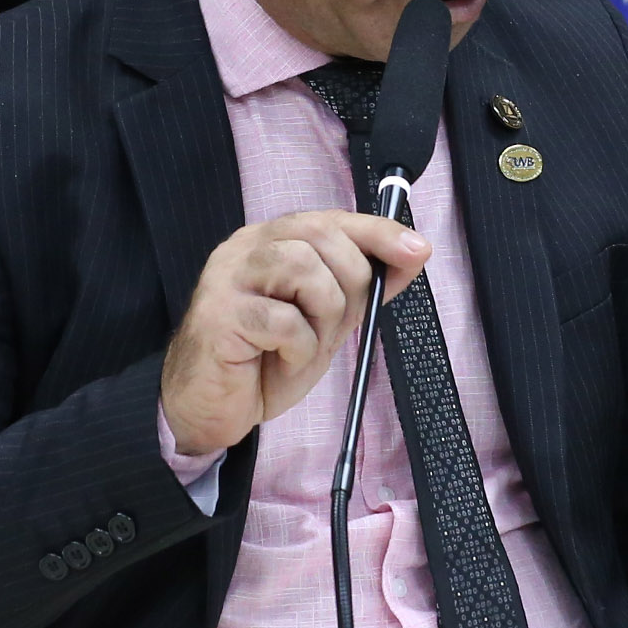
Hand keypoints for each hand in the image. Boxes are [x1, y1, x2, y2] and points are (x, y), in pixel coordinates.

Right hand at [159, 211, 429, 458]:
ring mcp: (227, 278)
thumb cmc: (264, 361)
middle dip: (351, 283)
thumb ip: (360, 287)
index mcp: (270, 241)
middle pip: (320, 236)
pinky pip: (283, 320)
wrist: (209, 408)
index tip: (417, 250)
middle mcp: (245, 247)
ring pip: (303, 269)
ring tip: (307, 344)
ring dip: (324, 316)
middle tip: (337, 325)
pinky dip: (299, 347)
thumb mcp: (325, 321)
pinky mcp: (219, 315)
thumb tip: (412, 255)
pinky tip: (283, 360)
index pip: (330, 219)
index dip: (378, 231)